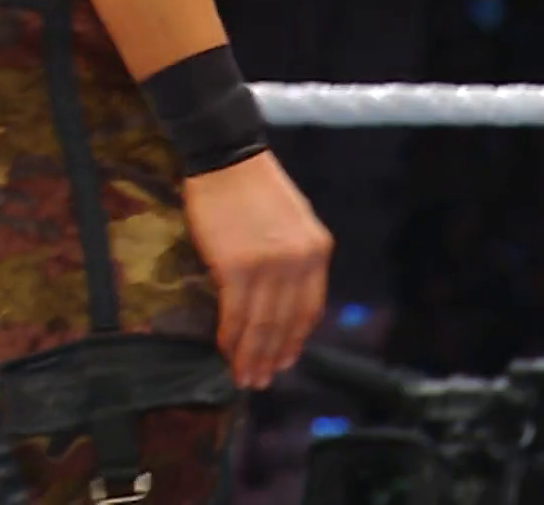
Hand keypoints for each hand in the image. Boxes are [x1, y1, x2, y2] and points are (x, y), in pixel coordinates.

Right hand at [181, 151, 333, 389]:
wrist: (228, 161)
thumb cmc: (257, 190)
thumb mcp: (294, 225)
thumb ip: (296, 261)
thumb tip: (285, 302)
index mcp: (318, 251)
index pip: (311, 308)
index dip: (296, 340)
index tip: (285, 361)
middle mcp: (300, 262)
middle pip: (287, 322)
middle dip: (273, 356)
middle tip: (260, 382)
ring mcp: (269, 266)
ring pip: (262, 324)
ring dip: (251, 356)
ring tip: (243, 378)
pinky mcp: (236, 267)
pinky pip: (236, 313)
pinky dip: (230, 337)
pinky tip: (224, 351)